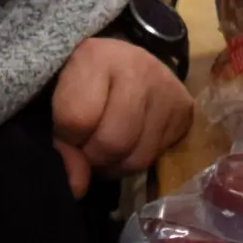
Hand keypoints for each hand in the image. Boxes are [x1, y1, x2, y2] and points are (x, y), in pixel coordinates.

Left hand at [51, 36, 193, 196]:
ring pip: (138, 157)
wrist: (118, 62)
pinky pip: (158, 156)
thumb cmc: (81, 84)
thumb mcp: (57, 104)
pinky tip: (130, 141)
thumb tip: (77, 186)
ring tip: (107, 147)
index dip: (66, 139)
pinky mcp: (185, 108)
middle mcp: (138, 66)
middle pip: (113, 142)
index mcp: (95, 56)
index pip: (76, 120)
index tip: (66, 133)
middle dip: (94, 157)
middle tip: (88, 146)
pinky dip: (137, 159)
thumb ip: (60, 145)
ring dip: (116, 165)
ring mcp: (167, 87)